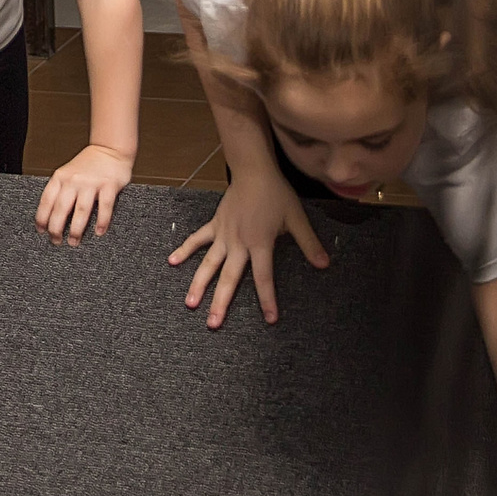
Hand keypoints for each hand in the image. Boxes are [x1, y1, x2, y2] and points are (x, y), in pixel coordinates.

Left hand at [35, 143, 132, 245]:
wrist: (110, 148)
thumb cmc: (88, 165)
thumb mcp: (67, 173)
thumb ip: (60, 189)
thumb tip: (50, 215)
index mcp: (60, 177)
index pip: (46, 201)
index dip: (42, 218)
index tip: (41, 231)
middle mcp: (73, 180)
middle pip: (61, 209)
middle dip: (56, 228)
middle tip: (56, 241)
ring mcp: (91, 183)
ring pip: (81, 210)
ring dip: (76, 229)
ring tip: (73, 242)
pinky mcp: (109, 185)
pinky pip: (104, 207)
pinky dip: (101, 221)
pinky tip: (98, 232)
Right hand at [168, 171, 330, 327]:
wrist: (253, 171)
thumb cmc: (276, 194)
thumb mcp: (297, 219)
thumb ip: (308, 244)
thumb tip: (324, 264)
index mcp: (260, 244)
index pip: (263, 278)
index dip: (267, 299)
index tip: (270, 319)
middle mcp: (238, 243)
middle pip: (228, 278)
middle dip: (221, 302)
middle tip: (213, 324)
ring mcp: (223, 234)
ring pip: (208, 264)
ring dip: (198, 284)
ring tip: (190, 304)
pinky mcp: (215, 225)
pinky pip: (197, 240)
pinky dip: (184, 250)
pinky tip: (172, 262)